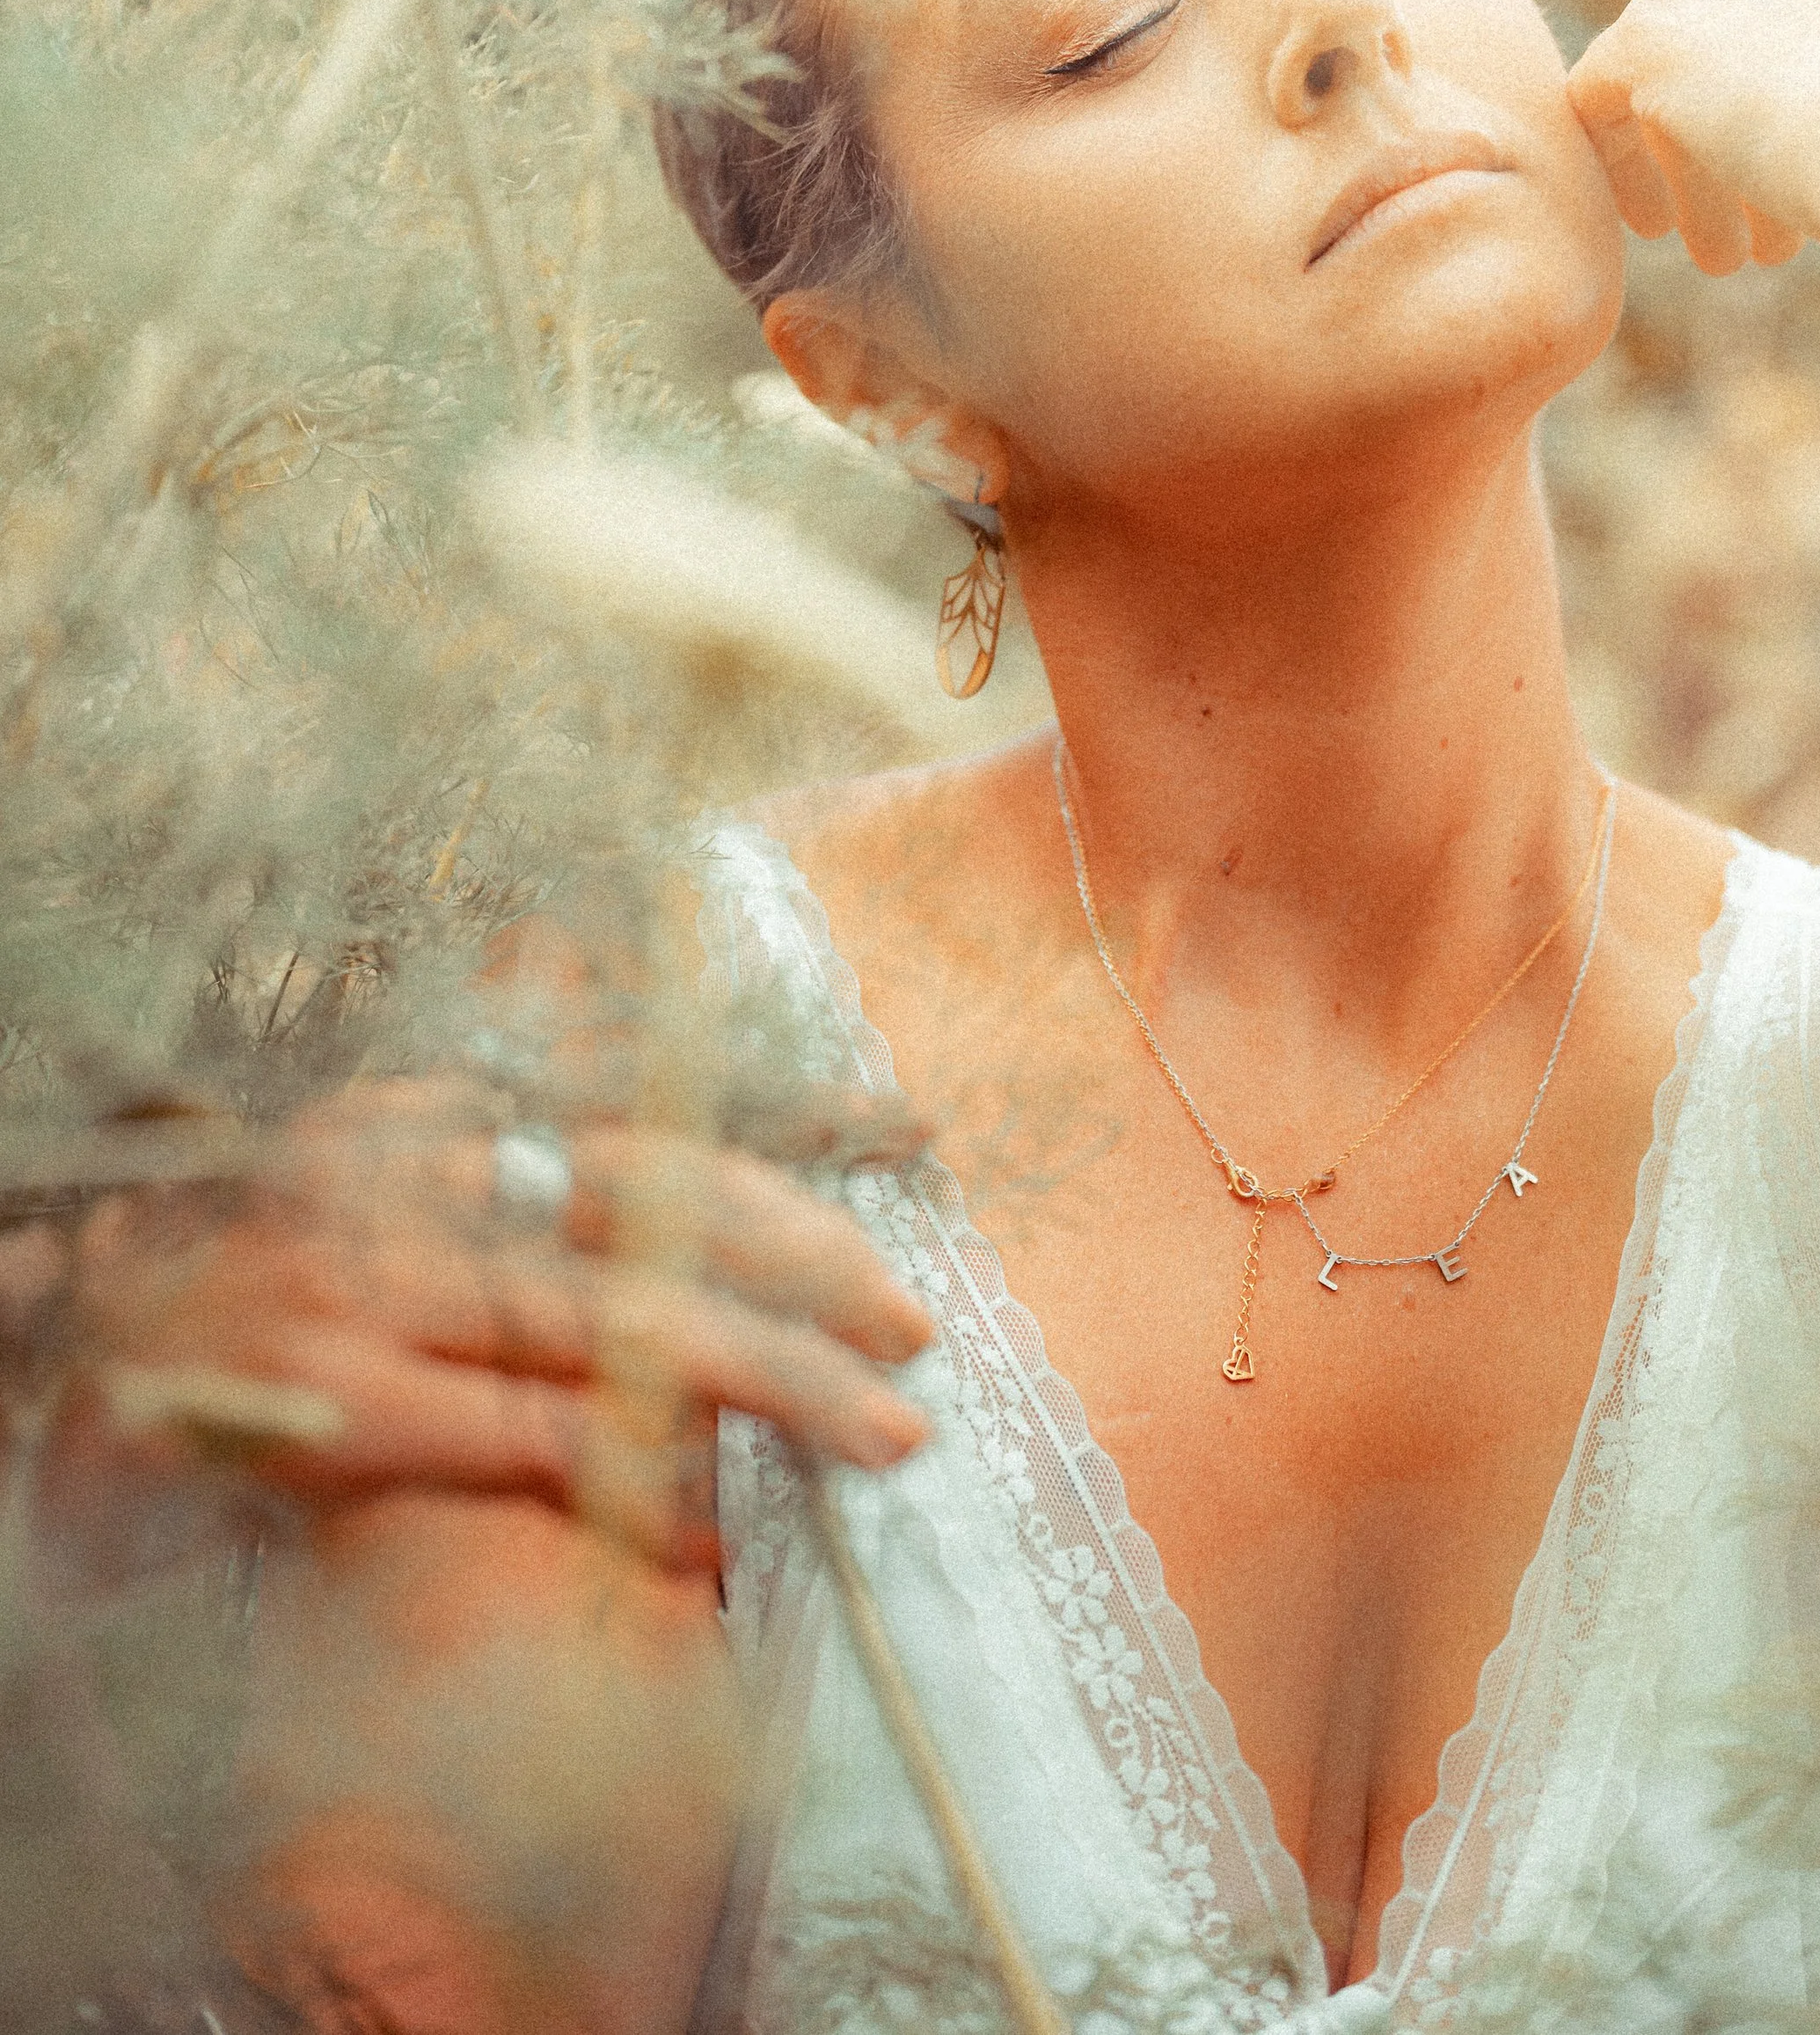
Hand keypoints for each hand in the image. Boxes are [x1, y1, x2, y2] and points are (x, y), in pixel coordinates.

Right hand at [47, 1078, 934, 1575]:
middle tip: (914, 1323)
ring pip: (628, 1320)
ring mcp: (383, 1287)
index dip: (782, 1134)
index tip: (905, 1150)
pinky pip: (537, 1438)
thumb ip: (484, 1153)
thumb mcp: (357, 1183)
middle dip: (806, 1257)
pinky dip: (641, 1481)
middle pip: (661, 1195)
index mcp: (430, 1116)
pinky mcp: (354, 1405)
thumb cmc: (231, 1303)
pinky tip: (723, 1531)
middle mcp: (416, 1176)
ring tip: (886, 1427)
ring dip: (775, 1381)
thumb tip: (629, 1141)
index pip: (638, 1109)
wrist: (67, 1383)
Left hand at [1566, 0, 1819, 274]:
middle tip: (1774, 223)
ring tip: (1731, 256)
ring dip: (1708, 169)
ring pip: (1680, 73)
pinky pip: (1602, 93)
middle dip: (1756, 128)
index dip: (1808, 78)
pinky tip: (1659, 225)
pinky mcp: (1649, 32)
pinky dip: (1626, 161)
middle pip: (1741, 33)